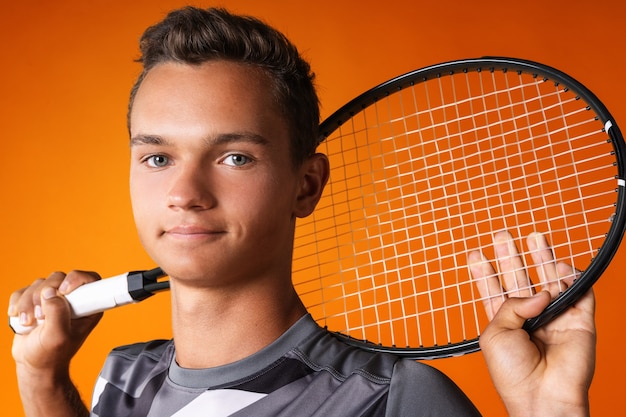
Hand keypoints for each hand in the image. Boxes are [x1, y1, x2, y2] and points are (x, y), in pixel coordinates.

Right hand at [9, 270, 102, 373]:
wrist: (33, 363)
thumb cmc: (51, 354)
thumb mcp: (58, 337)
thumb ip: (57, 313)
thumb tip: (51, 293)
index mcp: (87, 306)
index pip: (90, 279)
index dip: (76, 279)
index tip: (63, 291)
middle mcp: (71, 299)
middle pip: (58, 278)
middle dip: (43, 295)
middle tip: (40, 317)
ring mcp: (52, 298)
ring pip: (39, 284)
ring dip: (28, 303)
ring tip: (29, 323)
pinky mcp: (35, 300)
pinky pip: (24, 289)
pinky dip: (17, 303)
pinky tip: (20, 318)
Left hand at [468, 231, 594, 416]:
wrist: (542, 396)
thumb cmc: (513, 373)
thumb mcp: (495, 333)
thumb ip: (511, 304)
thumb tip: (540, 293)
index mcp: (505, 324)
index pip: (493, 292)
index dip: (484, 273)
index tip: (475, 254)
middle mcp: (529, 318)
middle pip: (519, 280)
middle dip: (510, 257)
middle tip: (502, 235)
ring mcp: (554, 318)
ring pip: (548, 280)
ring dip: (541, 257)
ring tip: (534, 236)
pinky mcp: (579, 322)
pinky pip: (579, 293)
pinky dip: (571, 276)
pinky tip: (560, 264)